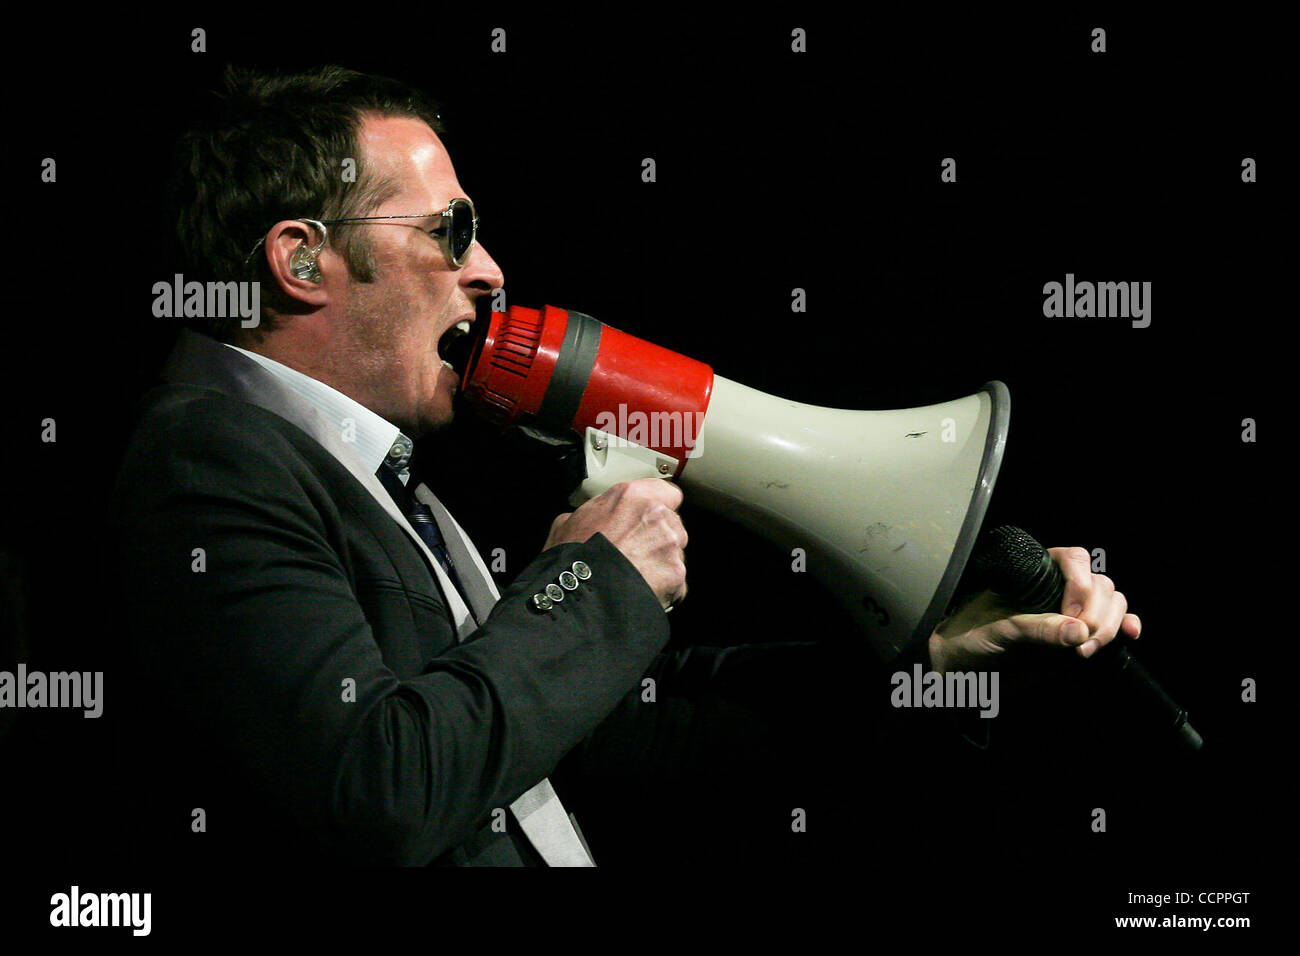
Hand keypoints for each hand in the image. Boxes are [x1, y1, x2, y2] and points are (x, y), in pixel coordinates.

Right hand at [543, 478, 687, 609]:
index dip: (657, 507)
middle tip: (634, 551)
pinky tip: (641, 589)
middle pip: (672, 523)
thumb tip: (590, 518)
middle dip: (658, 536)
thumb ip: (590, 512)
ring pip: (676, 551)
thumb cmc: (573, 559)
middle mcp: (658, 515)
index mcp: (632, 495)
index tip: (648, 518)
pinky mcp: (677, 573)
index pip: (666, 492)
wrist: (582, 595)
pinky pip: (677, 580)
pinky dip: (665, 586)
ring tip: (636, 573)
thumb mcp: (567, 523)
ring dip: (662, 561)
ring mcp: (670, 545)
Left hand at [928, 545, 1140, 674]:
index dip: (1080, 584)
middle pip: (1100, 584)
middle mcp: (1058, 588)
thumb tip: (1078, 631)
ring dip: (1110, 625)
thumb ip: (1037, 628)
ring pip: (1112, 603)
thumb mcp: (1000, 629)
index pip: (1074, 559)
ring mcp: (1072, 612)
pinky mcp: (1080, 636)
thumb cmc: (972, 637)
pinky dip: (1125, 626)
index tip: (1071, 615)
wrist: (965, 669)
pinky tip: (1131, 634)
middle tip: (1080, 644)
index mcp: (1035, 574)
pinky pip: (1114, 624)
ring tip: (1086, 650)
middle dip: (1098, 614)